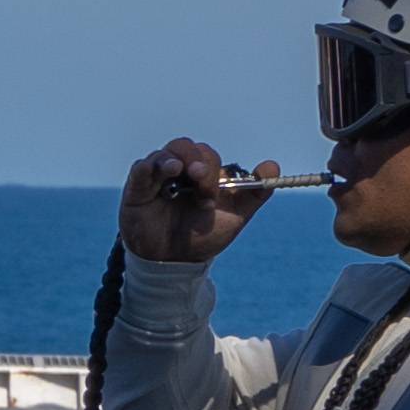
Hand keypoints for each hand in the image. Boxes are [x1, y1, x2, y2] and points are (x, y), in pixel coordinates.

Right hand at [119, 134, 269, 264]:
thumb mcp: (235, 215)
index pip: (206, 155)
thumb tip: (273, 166)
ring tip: (180, 172)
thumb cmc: (202, 236)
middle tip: (201, 182)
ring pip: (165, 154)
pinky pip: (140, 168)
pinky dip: (151, 165)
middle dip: (198, 163)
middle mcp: (178, 171)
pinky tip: (164, 171)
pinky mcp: (136, 189)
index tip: (216, 193)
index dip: (212, 169)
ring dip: (176, 159)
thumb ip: (255, 192)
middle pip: (186, 147)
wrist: (176, 262)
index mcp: (200, 173)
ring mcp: (156, 178)